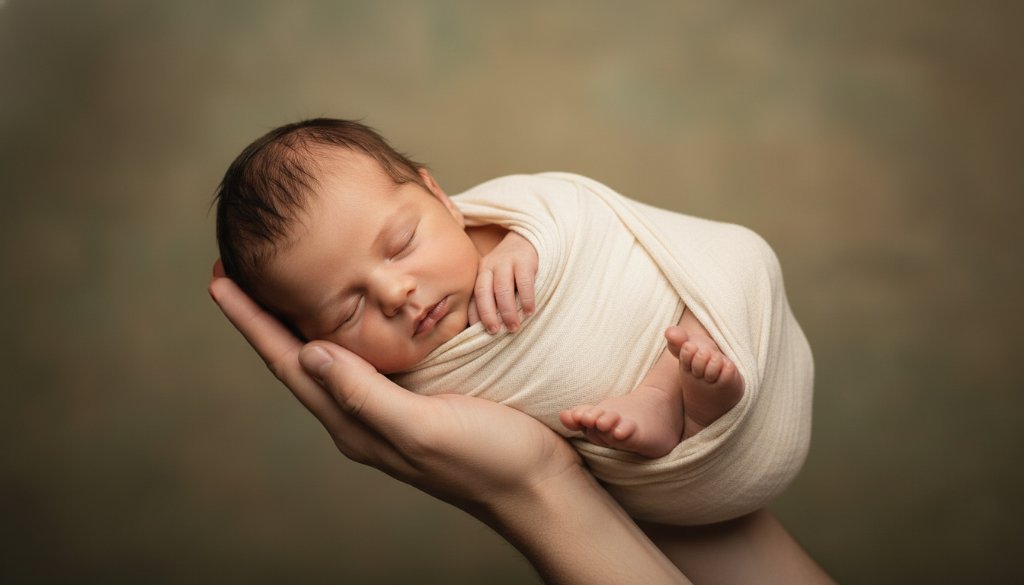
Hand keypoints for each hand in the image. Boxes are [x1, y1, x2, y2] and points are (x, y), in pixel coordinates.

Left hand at [208, 261, 576, 508]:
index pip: (288, 363)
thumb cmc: (489, 458)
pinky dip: (346, 326)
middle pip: (297, 357)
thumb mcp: (424, 426)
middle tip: (237, 267)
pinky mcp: (416, 398)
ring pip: (328, 355)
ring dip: (297, 319)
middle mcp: (361, 415)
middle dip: (263, 315)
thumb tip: (310, 353)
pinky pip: (365, 356)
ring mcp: (387, 407)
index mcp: (355, 422)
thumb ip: (366, 395)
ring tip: (279, 283)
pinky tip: (353, 312)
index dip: (252, 321)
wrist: (538, 486)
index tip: (219, 278)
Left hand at [470, 231, 536, 333]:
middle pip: (483, 292)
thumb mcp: (498, 278)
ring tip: (513, 327)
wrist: (529, 238)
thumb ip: (493, 296)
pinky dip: (526, 299)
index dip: (475, 315)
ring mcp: (507, 262)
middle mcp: (490, 266)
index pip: (474, 297)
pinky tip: (530, 311)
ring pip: (502, 289)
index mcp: (481, 273)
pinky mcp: (525, 260)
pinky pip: (524, 283)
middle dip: (487, 315)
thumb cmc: (513, 267)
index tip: (478, 333)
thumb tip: (488, 326)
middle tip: (494, 332)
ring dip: (507, 311)